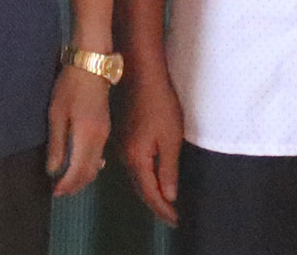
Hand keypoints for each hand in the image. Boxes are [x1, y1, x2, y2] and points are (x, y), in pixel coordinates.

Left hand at [43, 66, 109, 197]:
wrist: (91, 66)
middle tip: (60, 191)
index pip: (79, 170)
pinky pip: (99, 155)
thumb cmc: (70, 87)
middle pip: (90, 172)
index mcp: (87, 136)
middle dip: (75, 185)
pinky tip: (79, 166)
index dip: (67, 185)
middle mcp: (100, 139)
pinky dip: (89, 166)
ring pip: (96, 165)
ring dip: (82, 177)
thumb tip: (53, 169)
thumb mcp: (56, 114)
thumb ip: (57, 144)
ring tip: (67, 182)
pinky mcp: (105, 128)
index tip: (54, 192)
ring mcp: (105, 134)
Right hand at [117, 72, 185, 226]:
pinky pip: (133, 166)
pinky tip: (152, 179)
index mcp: (136, 158)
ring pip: (134, 177)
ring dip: (149, 192)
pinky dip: (144, 178)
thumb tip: (168, 195)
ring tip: (163, 203)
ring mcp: (121, 145)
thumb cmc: (160, 105)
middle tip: (171, 218)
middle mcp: (123, 155)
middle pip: (139, 188)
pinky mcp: (123, 136)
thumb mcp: (170, 139)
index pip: (149, 192)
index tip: (175, 221)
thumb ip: (168, 169)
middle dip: (155, 204)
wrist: (142, 75)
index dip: (162, 209)